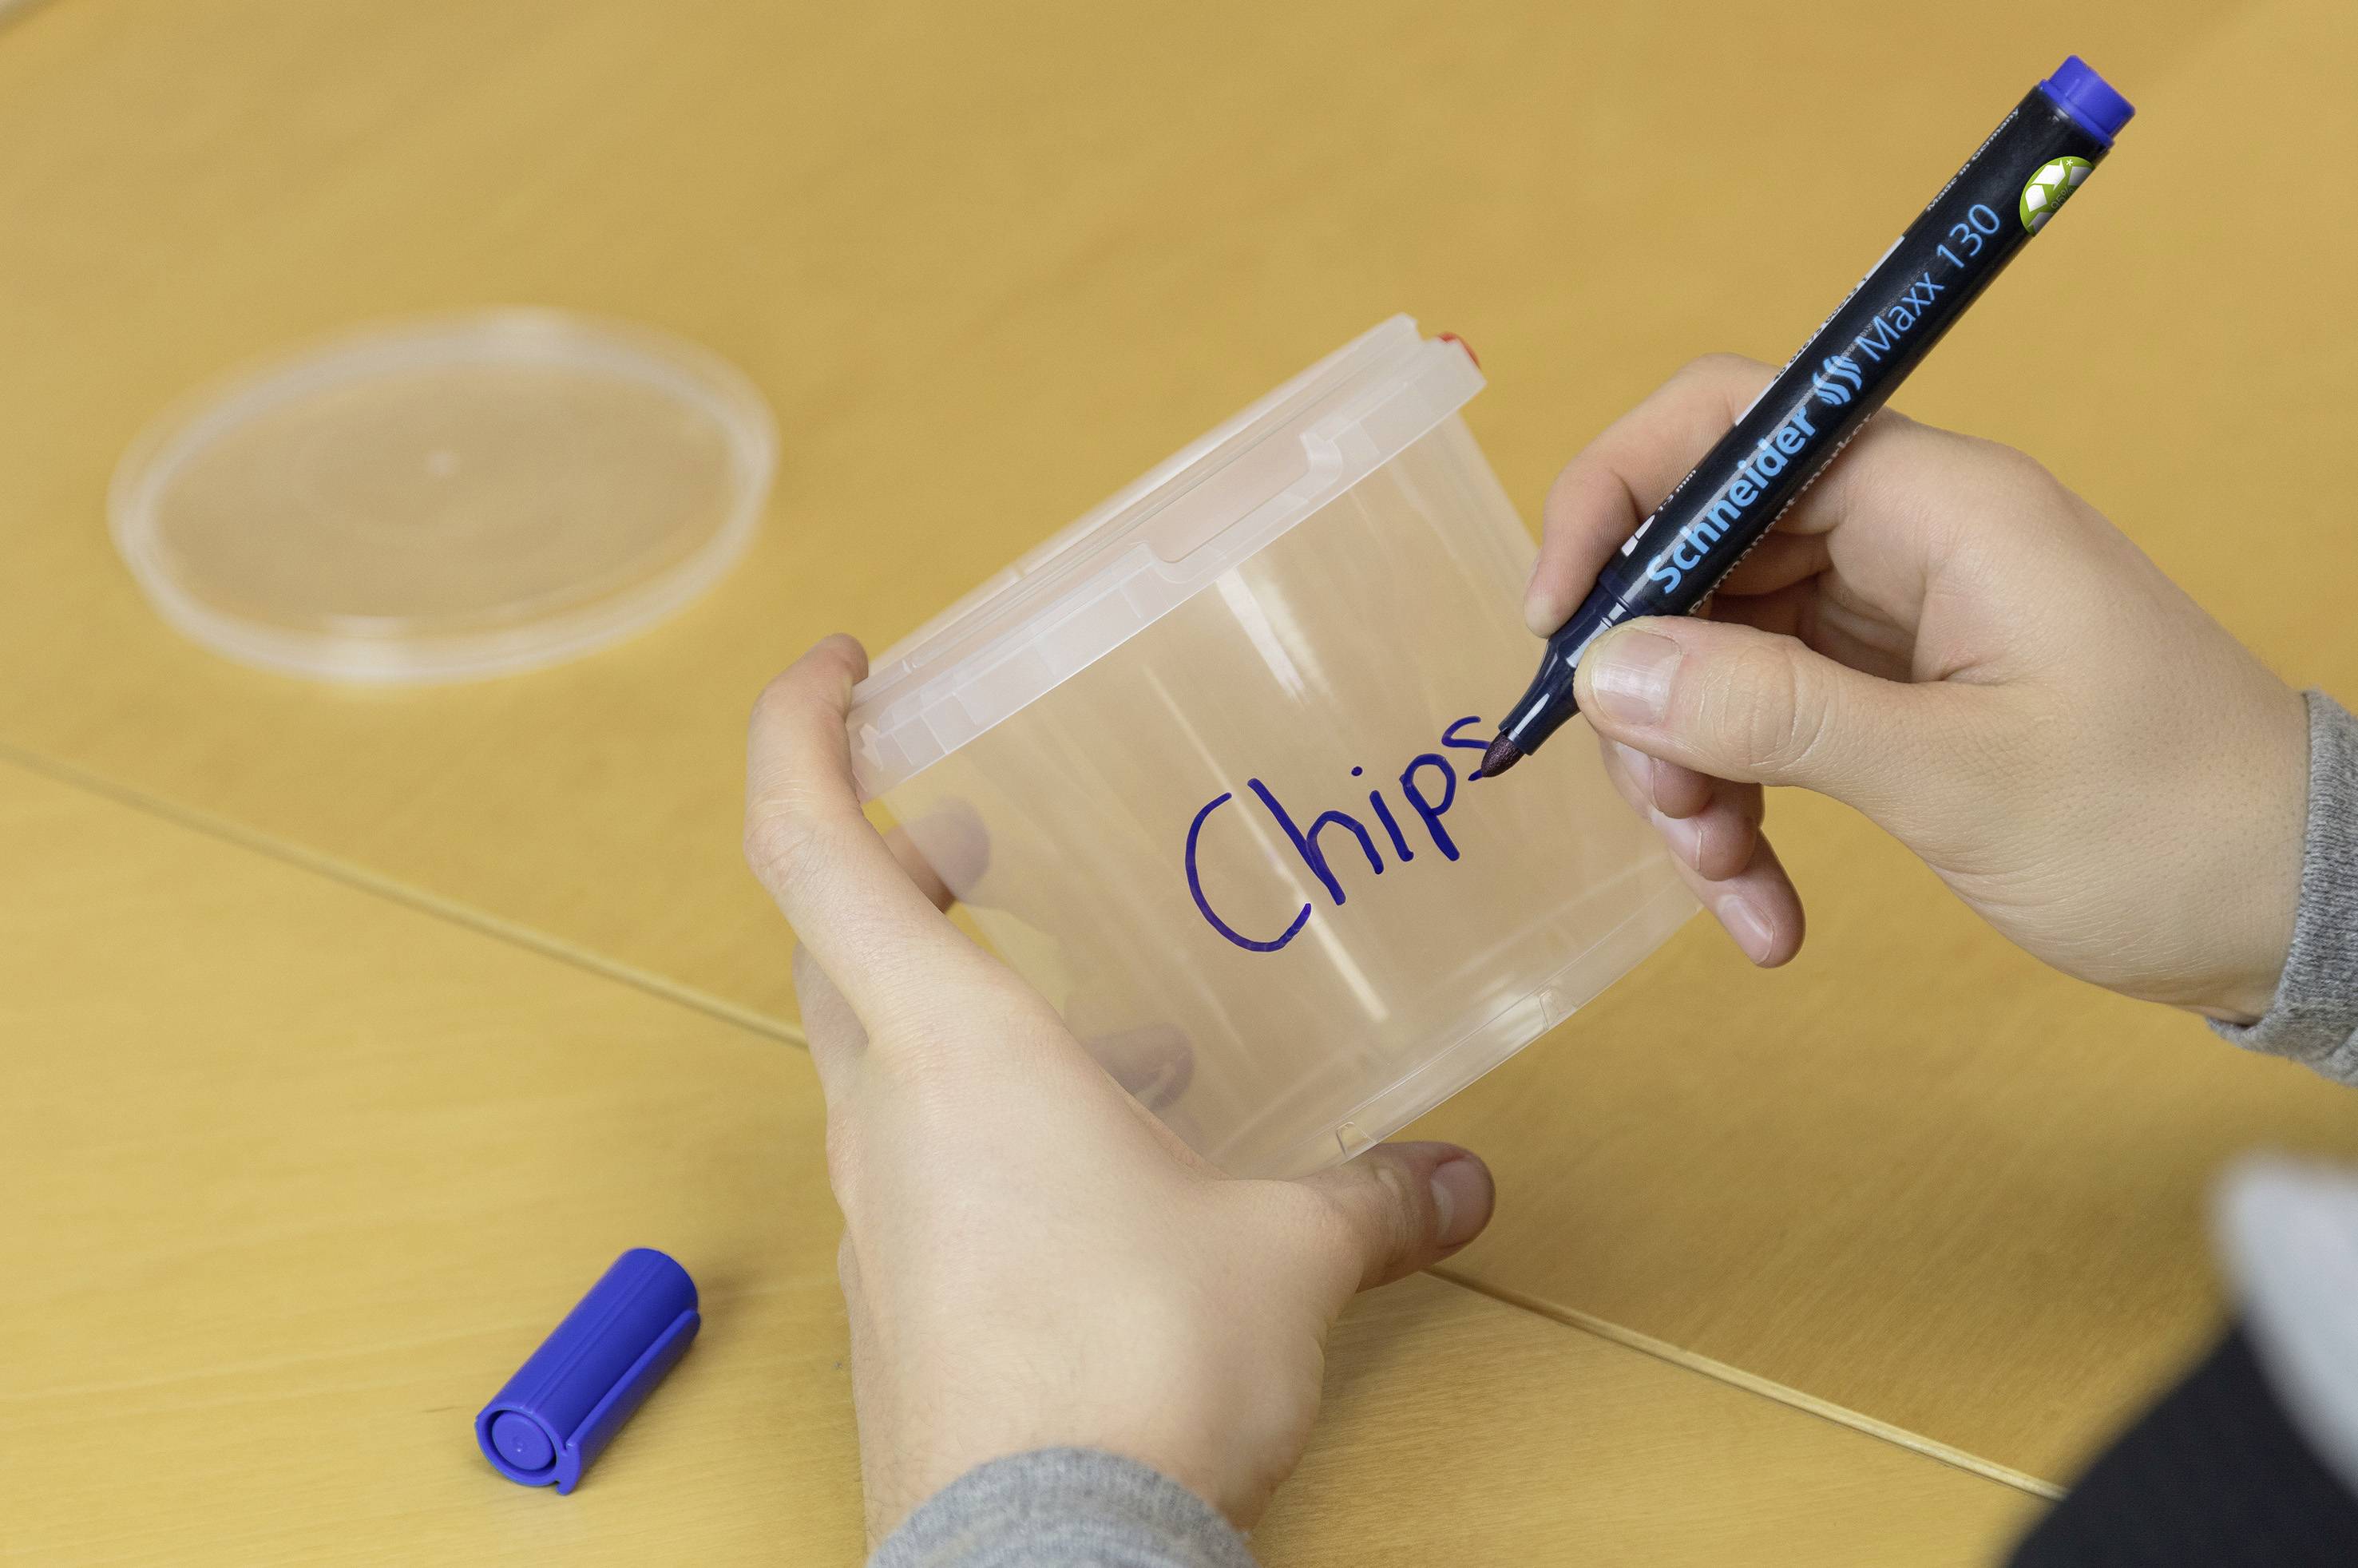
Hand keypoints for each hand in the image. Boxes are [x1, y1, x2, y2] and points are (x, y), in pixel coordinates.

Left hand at [744, 636, 1496, 1542]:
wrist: (1042, 1564)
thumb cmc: (1136, 1375)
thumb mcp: (1287, 1258)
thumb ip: (1374, 1195)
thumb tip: (1457, 1178)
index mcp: (949, 1047)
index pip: (806, 842)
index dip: (801, 729)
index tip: (841, 663)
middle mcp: (882, 1114)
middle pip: (832, 939)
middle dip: (892, 859)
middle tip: (975, 830)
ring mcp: (875, 1211)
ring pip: (872, 1053)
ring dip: (947, 995)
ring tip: (1083, 1003)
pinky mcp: (900, 1295)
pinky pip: (912, 1159)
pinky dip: (977, 1115)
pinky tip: (1095, 1158)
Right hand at [1528, 355, 2307, 1020]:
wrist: (2298, 909)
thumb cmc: (2164, 825)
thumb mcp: (1956, 777)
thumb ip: (1772, 712)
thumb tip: (1607, 667)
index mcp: (1935, 506)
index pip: (1729, 425)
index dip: (1620, 500)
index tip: (1562, 622)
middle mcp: (1903, 541)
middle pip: (1703, 563)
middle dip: (1656, 689)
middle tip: (1667, 803)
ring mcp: (1893, 620)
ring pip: (1720, 659)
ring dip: (1696, 775)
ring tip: (1728, 884)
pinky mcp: (1892, 695)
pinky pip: (1770, 728)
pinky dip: (1746, 813)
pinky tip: (1765, 913)